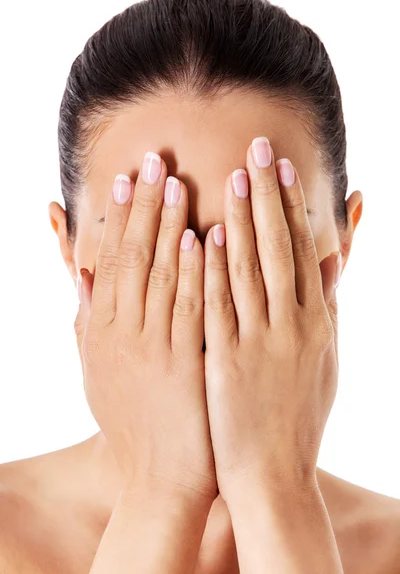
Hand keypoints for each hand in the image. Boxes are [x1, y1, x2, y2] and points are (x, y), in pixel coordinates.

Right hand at [74, 152, 216, 505]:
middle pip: (132, 257)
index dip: (119, 217)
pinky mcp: (186, 363)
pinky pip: (191, 308)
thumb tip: (84, 277)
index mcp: (101, 332)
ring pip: (160, 274)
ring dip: (168, 225)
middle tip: (153, 160)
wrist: (161, 477)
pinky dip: (195, 271)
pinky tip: (201, 236)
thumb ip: (88, 324)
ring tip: (176, 181)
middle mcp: (123, 334)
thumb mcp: (97, 374)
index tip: (127, 178)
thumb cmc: (132, 424)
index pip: (110, 261)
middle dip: (143, 205)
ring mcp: (154, 347)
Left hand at [203, 136, 340, 503]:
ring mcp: (258, 342)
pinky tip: (205, 234)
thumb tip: (329, 260)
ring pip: (249, 269)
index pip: (302, 251)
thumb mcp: (325, 359)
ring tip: (232, 174)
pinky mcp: (225, 361)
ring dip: (241, 218)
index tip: (283, 167)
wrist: (274, 474)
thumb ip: (326, 308)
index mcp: (316, 324)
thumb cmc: (299, 416)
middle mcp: (291, 326)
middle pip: (278, 248)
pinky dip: (212, 268)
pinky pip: (217, 306)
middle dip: (268, 195)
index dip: (293, 206)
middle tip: (258, 147)